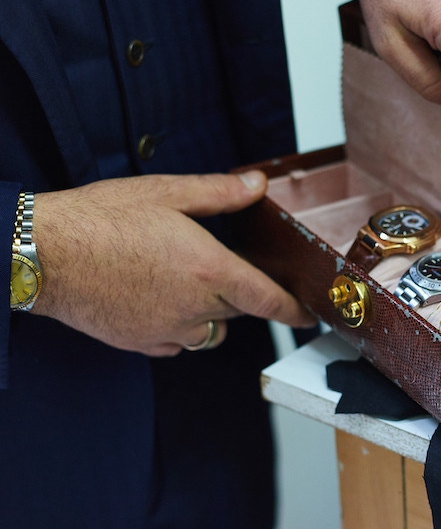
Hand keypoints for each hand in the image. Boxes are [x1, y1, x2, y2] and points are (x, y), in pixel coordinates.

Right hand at [31, 171, 315, 355]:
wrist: (44, 253)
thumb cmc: (101, 219)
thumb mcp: (167, 193)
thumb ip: (221, 193)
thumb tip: (257, 185)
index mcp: (211, 271)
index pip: (270, 301)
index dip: (295, 310)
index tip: (309, 315)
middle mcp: (196, 307)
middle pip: (241, 311)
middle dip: (242, 295)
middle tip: (221, 269)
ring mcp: (168, 330)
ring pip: (211, 331)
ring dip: (213, 313)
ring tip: (187, 283)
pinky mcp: (141, 343)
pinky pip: (177, 342)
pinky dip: (179, 327)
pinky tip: (158, 300)